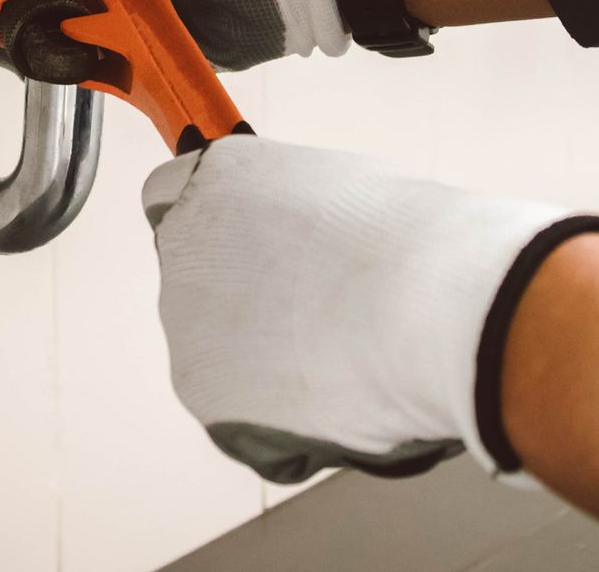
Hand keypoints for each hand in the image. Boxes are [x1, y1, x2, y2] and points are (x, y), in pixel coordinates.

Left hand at [143, 137, 598, 483]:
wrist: (427, 310)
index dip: (218, 222)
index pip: (171, 195)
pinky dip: (283, 417)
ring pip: (223, 350)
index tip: (250, 242)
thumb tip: (306, 238)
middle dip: (251, 300)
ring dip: (270, 360)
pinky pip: (243, 410)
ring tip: (348, 355)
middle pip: (202, 281)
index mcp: (215, 181)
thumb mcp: (348, 190)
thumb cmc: (412, 241)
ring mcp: (185, 323)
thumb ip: (300, 212)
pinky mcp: (205, 393)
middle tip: (327, 316)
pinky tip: (337, 396)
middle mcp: (182, 247)